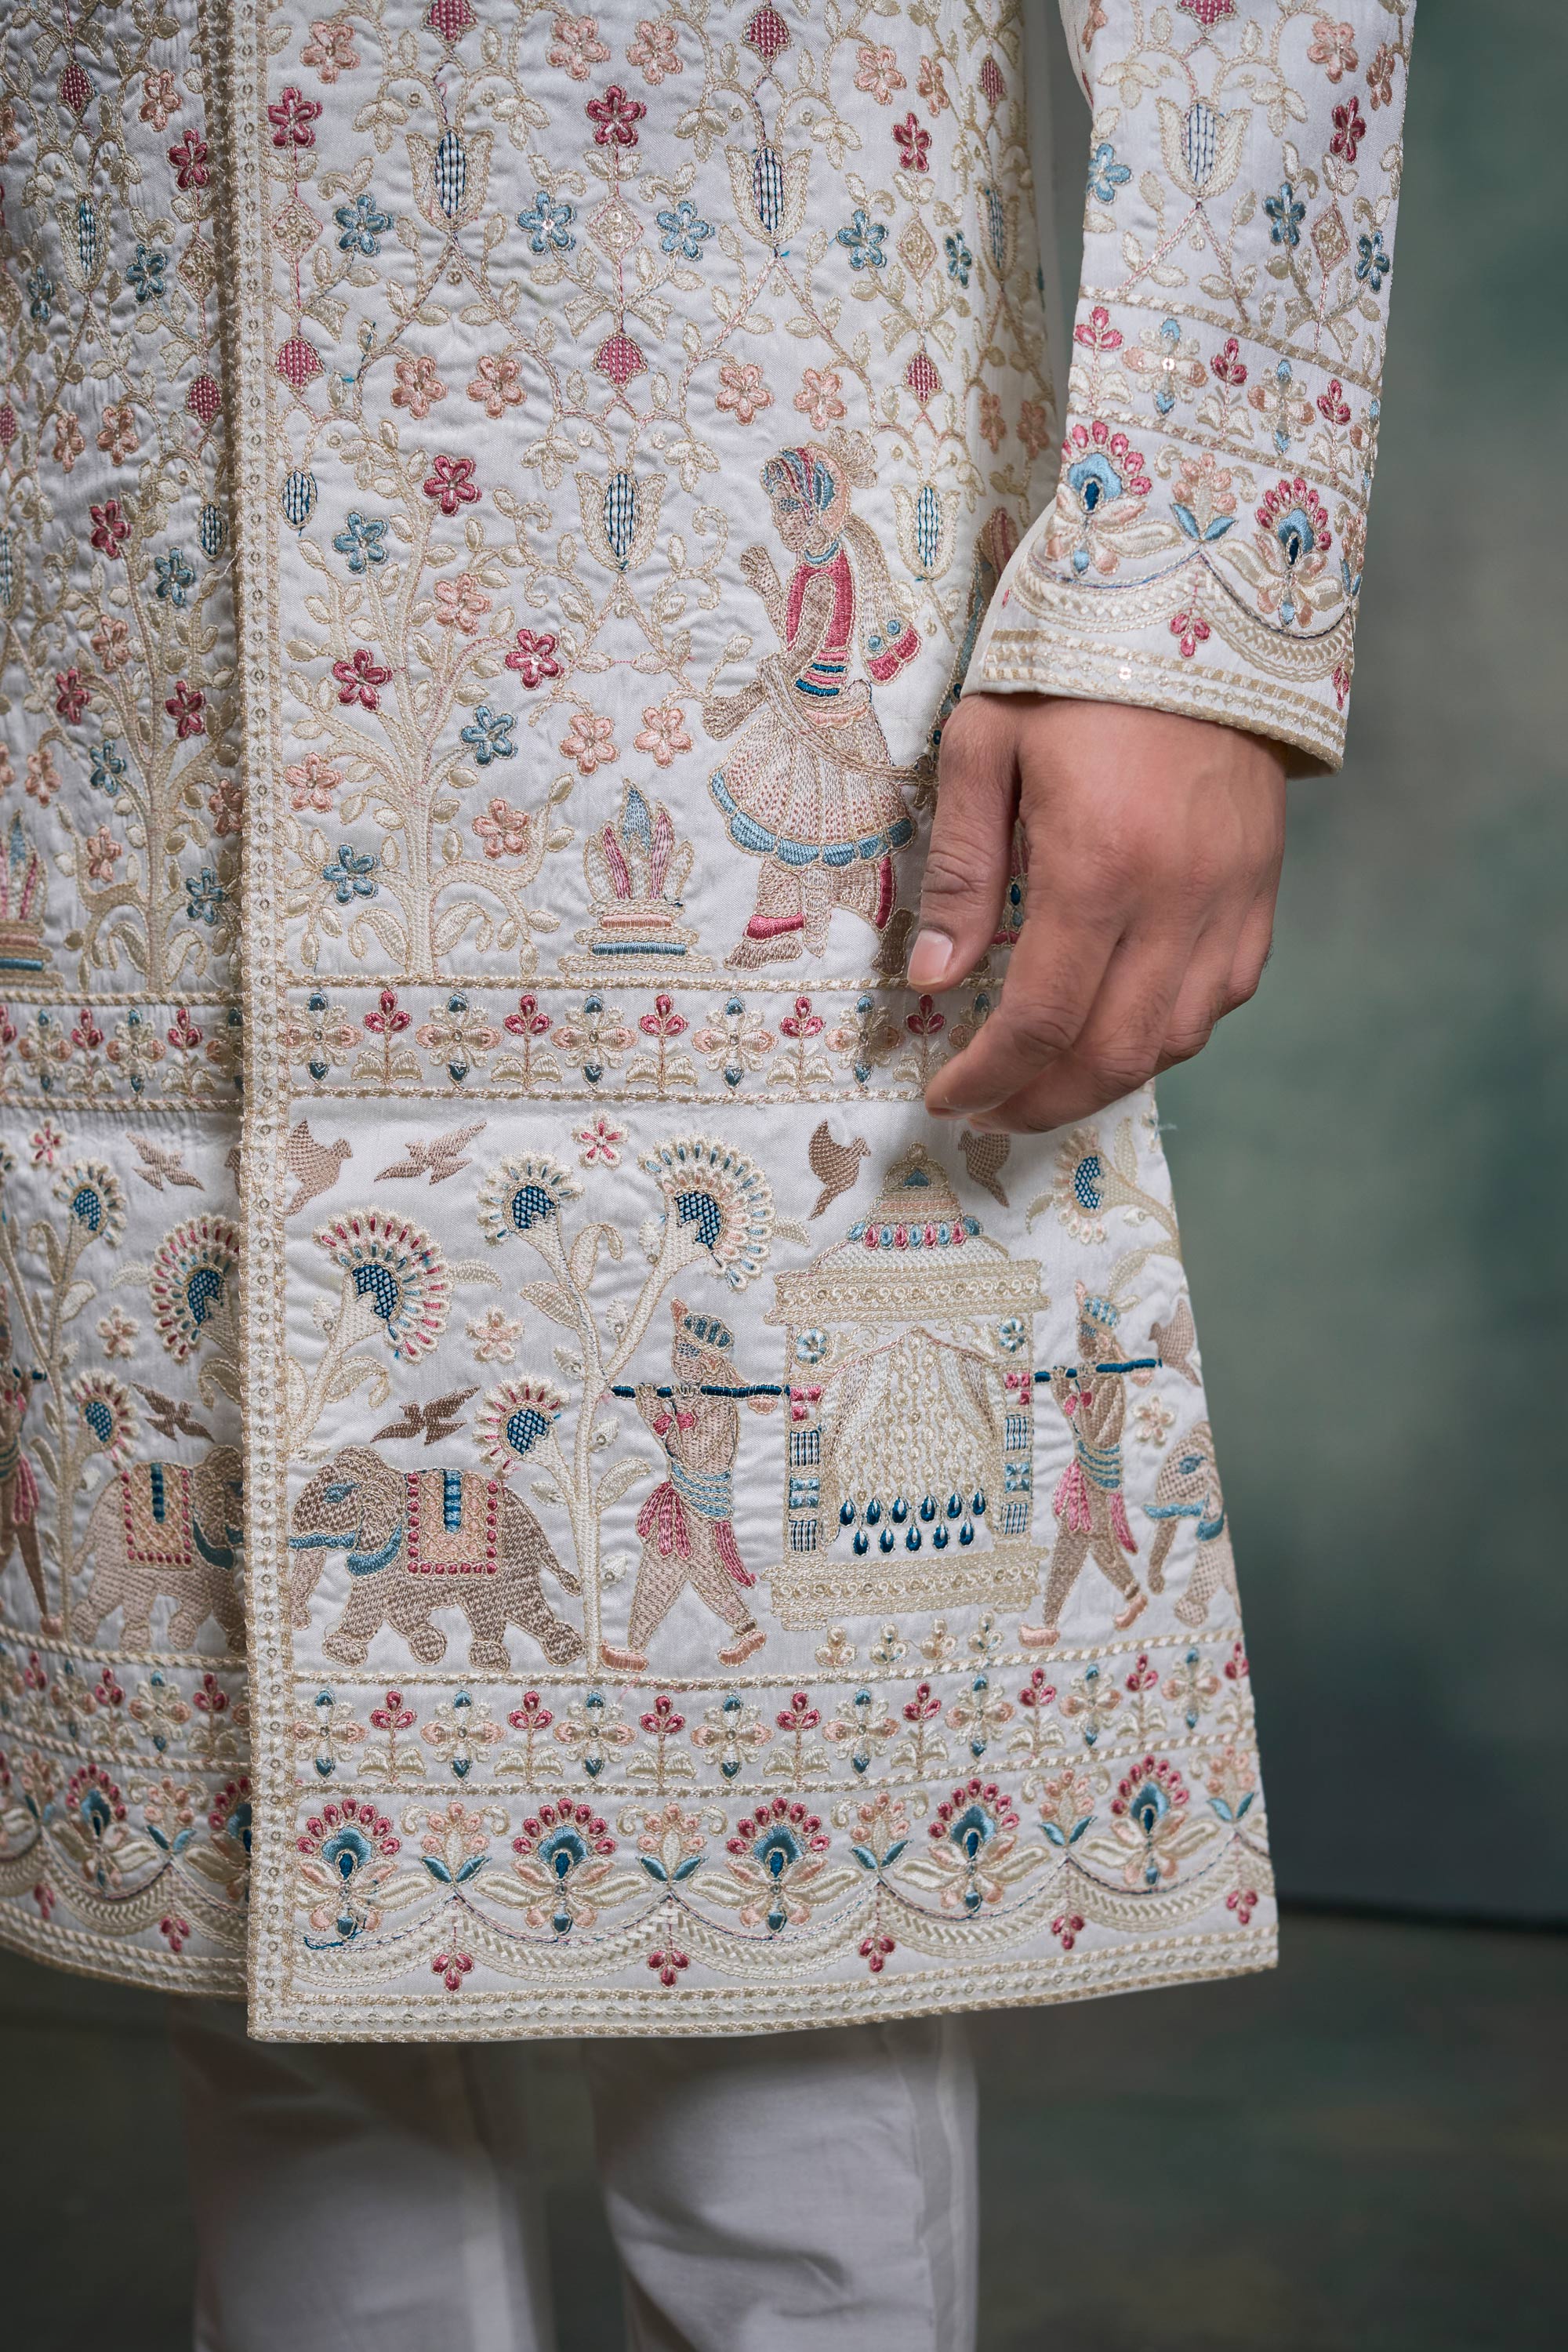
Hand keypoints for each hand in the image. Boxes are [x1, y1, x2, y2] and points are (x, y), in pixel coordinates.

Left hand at [911, 696, 1285, 1132]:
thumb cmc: (1073, 671)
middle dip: (1041, 1101)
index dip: (988, 1077)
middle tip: (989, 1108)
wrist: (1201, 606)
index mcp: (1098, 865)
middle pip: (1112, 1055)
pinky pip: (1221, 1000)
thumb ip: (962, 872)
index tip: (946, 1096)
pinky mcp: (1261, 893)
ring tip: (1043, 1079)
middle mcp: (1175, 899)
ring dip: (1103, 1079)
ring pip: (1173, 1041)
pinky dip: (1163, 1034)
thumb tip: (933, 978)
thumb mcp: (984, 748)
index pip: (1041, 1020)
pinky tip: (1115, 1026)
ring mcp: (1230, 901)